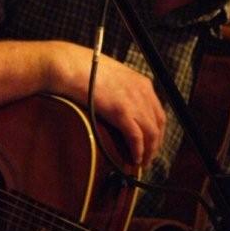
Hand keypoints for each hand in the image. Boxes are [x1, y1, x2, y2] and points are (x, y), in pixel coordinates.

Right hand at [50, 42, 165, 166]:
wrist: (70, 67)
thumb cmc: (85, 71)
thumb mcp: (114, 78)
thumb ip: (123, 92)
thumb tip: (120, 109)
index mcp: (143, 84)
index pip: (158, 113)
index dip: (157, 132)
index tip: (151, 144)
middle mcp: (143, 92)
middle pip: (158, 125)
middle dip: (155, 145)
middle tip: (147, 158)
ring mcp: (133, 102)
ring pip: (151, 134)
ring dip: (148, 152)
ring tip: (141, 163)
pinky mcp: (121, 112)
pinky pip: (136, 137)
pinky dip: (138, 151)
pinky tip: (134, 159)